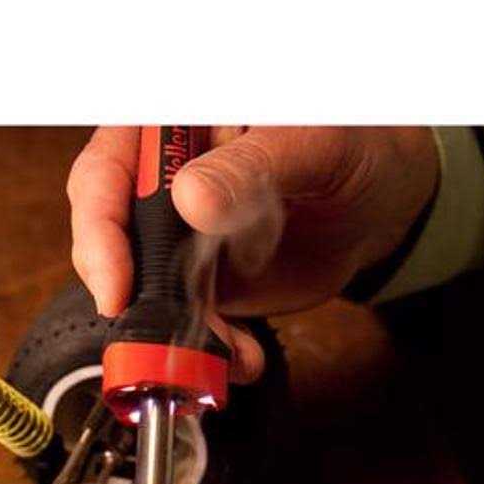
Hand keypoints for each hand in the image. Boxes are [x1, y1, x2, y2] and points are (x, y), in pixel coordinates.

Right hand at [67, 126, 439, 379]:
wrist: (384, 203)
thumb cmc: (356, 148)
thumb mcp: (314, 144)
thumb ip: (251, 167)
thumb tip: (191, 199)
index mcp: (172, 125)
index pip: (105, 171)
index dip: (99, 228)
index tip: (117, 281)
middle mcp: (162, 182)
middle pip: (107, 240)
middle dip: (131, 296)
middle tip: (161, 334)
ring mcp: (176, 238)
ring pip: (141, 294)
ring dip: (174, 335)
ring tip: (226, 353)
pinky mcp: (198, 284)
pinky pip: (182, 324)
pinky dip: (207, 352)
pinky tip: (240, 358)